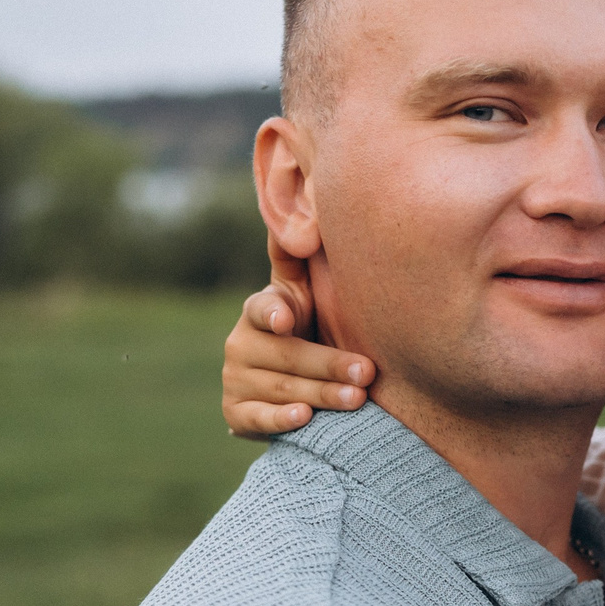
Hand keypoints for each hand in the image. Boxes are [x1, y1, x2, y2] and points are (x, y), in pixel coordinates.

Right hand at [221, 241, 376, 437]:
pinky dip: (280, 419)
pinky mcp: (237, 413)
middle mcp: (241, 343)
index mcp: (261, 310)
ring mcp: (236, 379)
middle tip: (368, 372)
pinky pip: (257, 419)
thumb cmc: (313, 324)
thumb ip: (300, 256)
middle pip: (287, 355)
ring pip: (281, 389)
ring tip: (357, 398)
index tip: (287, 319)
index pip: (262, 308)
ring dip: (321, 394)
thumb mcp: (307, 291)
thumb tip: (303, 186)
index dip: (273, 312)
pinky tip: (303, 417)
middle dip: (329, 364)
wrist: (299, 382)